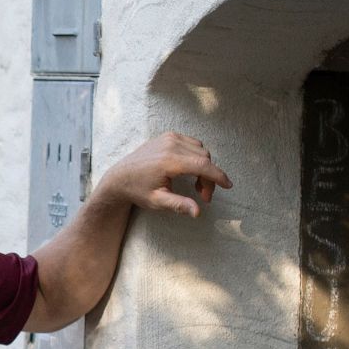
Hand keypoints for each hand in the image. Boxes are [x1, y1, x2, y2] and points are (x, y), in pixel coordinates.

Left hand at [98, 131, 230, 217]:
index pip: (203, 165)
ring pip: (200, 150)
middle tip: (203, 196)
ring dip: (204, 167)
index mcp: (169, 161)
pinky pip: (192, 144)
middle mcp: (170, 145)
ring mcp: (169, 137)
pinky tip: (189, 171)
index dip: (218, 176)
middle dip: (209, 177)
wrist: (120, 177)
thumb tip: (198, 212)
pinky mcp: (168, 135)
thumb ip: (179, 205)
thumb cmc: (138, 191)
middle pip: (204, 158)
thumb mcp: (158, 202)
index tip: (228, 186)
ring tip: (196, 186)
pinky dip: (196, 156)